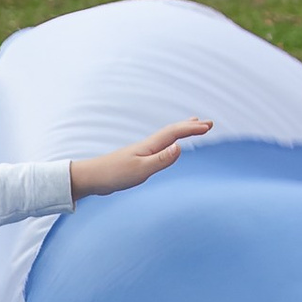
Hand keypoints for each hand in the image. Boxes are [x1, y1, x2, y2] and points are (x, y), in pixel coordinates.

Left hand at [69, 118, 211, 197]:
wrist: (92, 178)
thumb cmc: (114, 175)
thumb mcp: (141, 170)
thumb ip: (161, 160)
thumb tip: (180, 146)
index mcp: (149, 146)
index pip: (175, 133)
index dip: (192, 129)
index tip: (209, 126)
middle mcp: (147, 146)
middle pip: (172, 131)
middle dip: (190, 127)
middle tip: (208, 123)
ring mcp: (142, 152)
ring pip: (166, 137)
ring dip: (181, 131)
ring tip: (192, 126)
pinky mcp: (137, 160)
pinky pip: (160, 146)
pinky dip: (170, 141)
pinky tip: (168, 147)